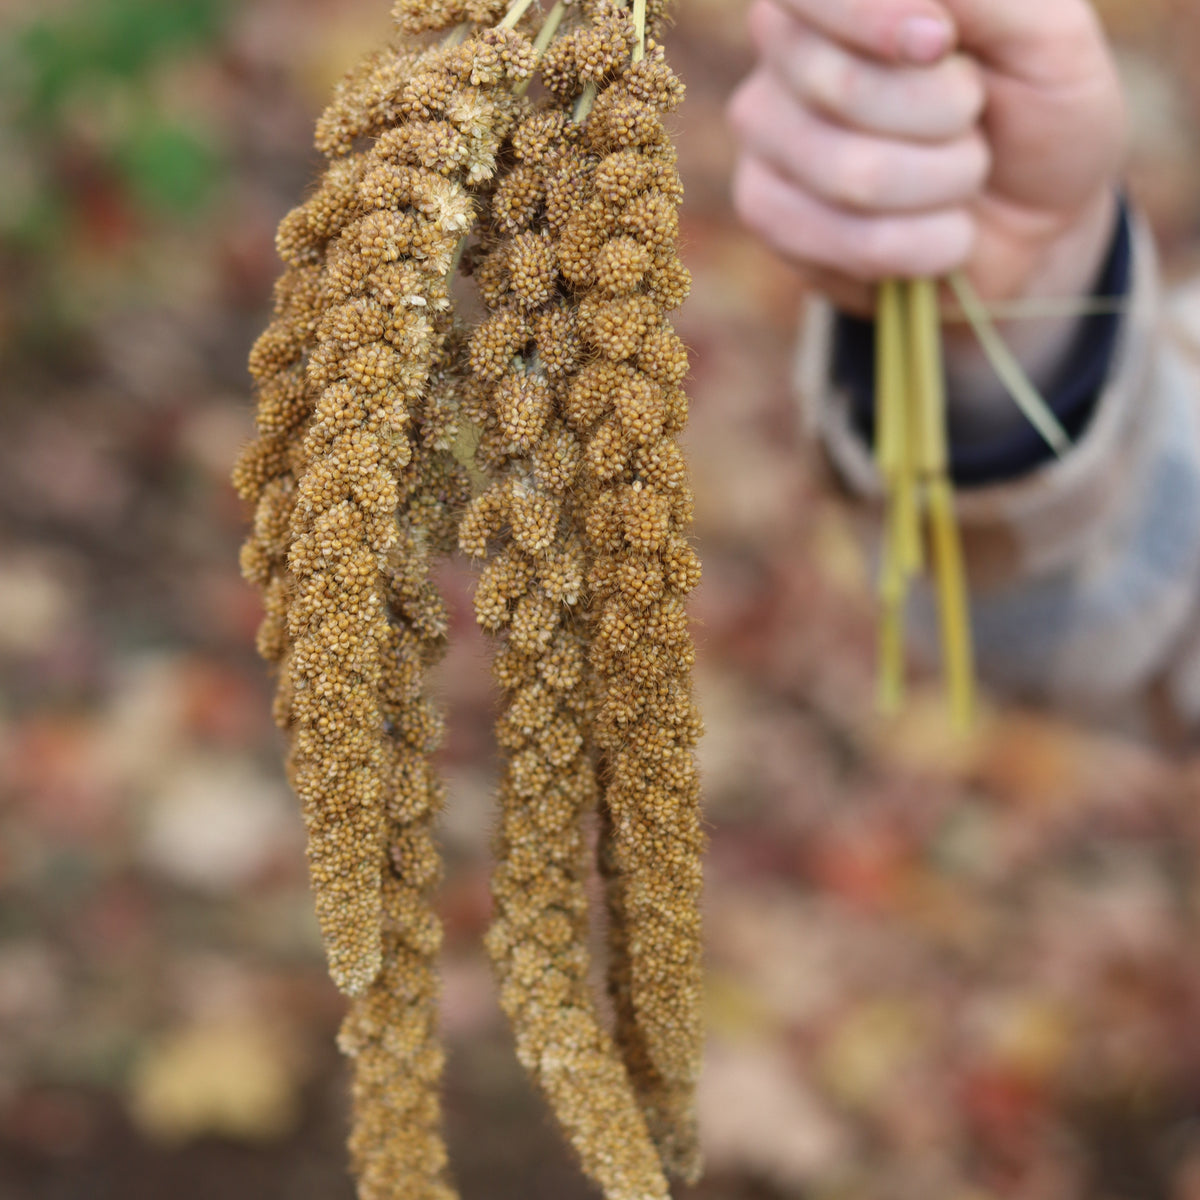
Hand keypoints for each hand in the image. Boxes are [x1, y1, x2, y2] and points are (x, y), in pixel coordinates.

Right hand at [727, 0, 1127, 319]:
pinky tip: (936, 232)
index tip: (939, 45)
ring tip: (961, 175)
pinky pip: (849, 241)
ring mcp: (765, 132)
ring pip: (853, 175)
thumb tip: (919, 9)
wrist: (1031, 221)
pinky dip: (924, 244)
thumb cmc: (1037, 108)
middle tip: (972, 115)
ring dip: (944, 185)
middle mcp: (785, 46)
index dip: (872, 18)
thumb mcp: (1047, 33)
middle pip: (843, 87)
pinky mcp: (766, 210)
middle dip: (943, 115)